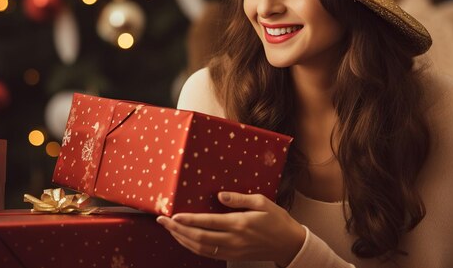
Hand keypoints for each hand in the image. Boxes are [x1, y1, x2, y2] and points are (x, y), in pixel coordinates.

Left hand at [156, 191, 305, 266]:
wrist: (289, 245)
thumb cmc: (277, 220)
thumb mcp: (262, 202)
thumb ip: (239, 198)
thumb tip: (220, 195)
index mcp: (239, 224)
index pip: (208, 223)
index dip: (189, 220)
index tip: (173, 215)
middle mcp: (233, 240)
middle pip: (199, 238)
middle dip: (178, 230)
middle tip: (162, 222)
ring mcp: (232, 251)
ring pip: (201, 249)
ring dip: (183, 240)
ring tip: (170, 230)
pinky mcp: (233, 257)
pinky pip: (209, 254)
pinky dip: (194, 248)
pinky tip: (186, 240)